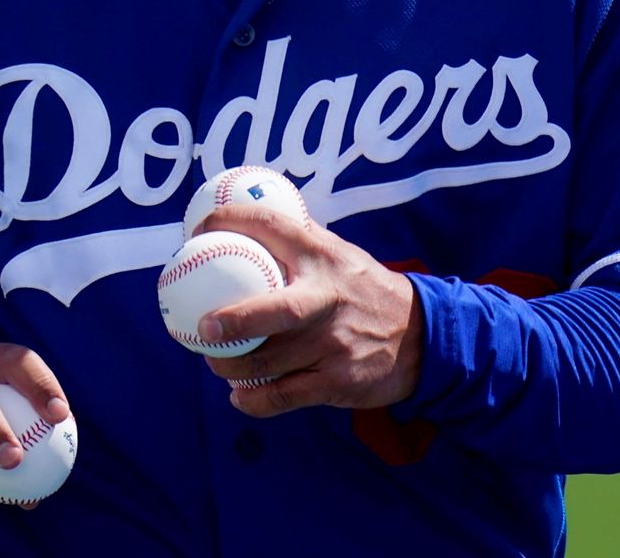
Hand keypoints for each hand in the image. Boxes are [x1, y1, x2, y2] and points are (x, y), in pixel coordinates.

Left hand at [196, 205, 423, 417]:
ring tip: (215, 361)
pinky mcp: (337, 382)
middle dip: (233, 321)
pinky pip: (283, 396)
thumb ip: (299, 239)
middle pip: (275, 312)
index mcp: (323, 257)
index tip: (197, 230)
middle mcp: (328, 298)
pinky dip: (254, 400)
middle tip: (202, 328)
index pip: (272, 228)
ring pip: (268, 362)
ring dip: (231, 366)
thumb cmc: (364, 290)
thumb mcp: (340, 254)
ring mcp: (334, 344)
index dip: (230, 223)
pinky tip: (240, 395)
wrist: (423, 336)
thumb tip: (243, 219)